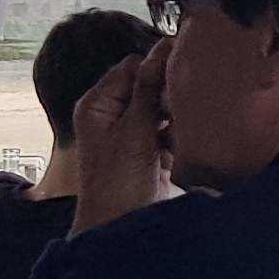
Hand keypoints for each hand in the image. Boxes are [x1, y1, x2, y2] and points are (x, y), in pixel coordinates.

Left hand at [69, 44, 171, 234]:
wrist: (118, 231)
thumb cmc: (116, 186)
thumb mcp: (136, 131)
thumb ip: (150, 89)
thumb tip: (162, 48)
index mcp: (97, 105)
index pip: (132, 67)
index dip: (157, 69)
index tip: (181, 76)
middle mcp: (110, 116)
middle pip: (148, 87)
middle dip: (168, 98)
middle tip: (180, 112)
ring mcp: (128, 136)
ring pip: (162, 110)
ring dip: (175, 120)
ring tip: (176, 137)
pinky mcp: (146, 154)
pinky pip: (167, 133)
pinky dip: (177, 139)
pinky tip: (178, 153)